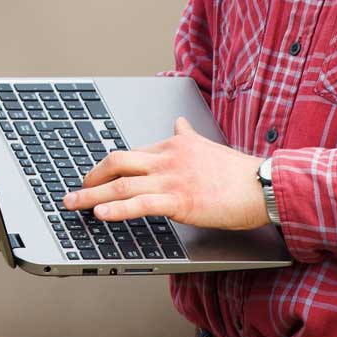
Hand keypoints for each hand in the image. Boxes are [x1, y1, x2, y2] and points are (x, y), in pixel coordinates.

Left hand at [64, 117, 267, 230]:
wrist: (263, 185)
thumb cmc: (238, 172)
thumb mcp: (207, 144)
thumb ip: (187, 135)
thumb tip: (179, 122)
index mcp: (173, 145)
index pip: (131, 153)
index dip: (107, 166)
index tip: (92, 176)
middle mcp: (168, 158)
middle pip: (117, 161)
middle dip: (91, 176)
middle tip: (75, 189)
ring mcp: (172, 178)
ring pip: (122, 184)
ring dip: (92, 195)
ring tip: (73, 203)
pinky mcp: (181, 200)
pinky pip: (141, 204)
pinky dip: (117, 209)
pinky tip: (100, 214)